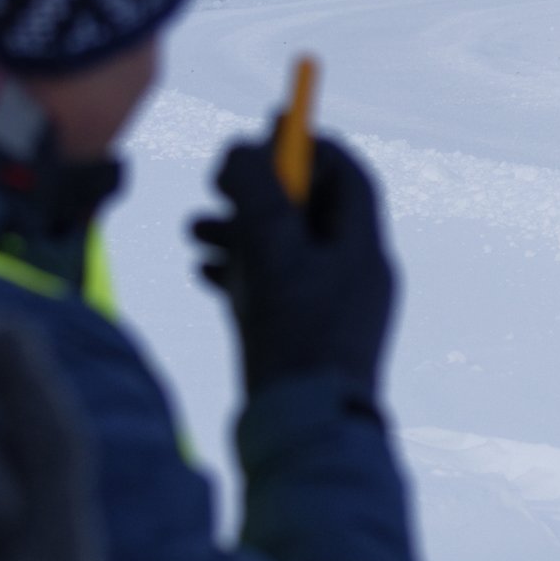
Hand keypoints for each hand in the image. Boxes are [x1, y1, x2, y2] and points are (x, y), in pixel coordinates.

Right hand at [191, 128, 398, 402]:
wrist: (303, 435)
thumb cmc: (295, 340)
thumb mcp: (273, 253)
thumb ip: (260, 193)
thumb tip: (244, 147)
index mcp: (364, 249)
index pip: (349, 175)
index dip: (310, 144)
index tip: (269, 124)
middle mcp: (356, 274)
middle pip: (311, 209)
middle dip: (260, 190)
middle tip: (217, 182)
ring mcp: (332, 309)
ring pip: (285, 249)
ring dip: (239, 230)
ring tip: (195, 230)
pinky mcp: (305, 340)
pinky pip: (274, 289)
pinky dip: (240, 271)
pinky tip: (205, 272)